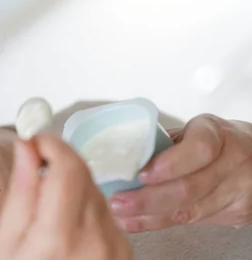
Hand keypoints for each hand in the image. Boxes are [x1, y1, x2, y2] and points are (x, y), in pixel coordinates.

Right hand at [0, 136, 130, 259]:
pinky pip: (105, 210)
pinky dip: (85, 205)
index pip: (67, 167)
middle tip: (37, 165)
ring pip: (95, 188)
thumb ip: (22, 188)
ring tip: (49, 208)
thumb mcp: (8, 241)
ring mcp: (116, 247)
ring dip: (71, 183)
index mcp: (59, 239)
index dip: (51, 143)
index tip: (36, 140)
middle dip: (58, 161)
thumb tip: (26, 145)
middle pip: (83, 172)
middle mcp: (96, 241)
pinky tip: (68, 224)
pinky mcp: (125, 249)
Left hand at [110, 114, 251, 231]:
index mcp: (217, 134)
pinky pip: (194, 222)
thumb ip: (164, 143)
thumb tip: (123, 156)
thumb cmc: (214, 140)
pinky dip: (160, 222)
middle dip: (148, 199)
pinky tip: (138, 221)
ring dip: (149, 216)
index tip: (141, 174)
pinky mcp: (237, 213)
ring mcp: (238, 190)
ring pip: (190, 211)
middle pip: (190, 188)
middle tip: (117, 202)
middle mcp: (233, 162)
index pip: (199, 149)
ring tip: (120, 215)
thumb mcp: (192, 131)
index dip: (169, 165)